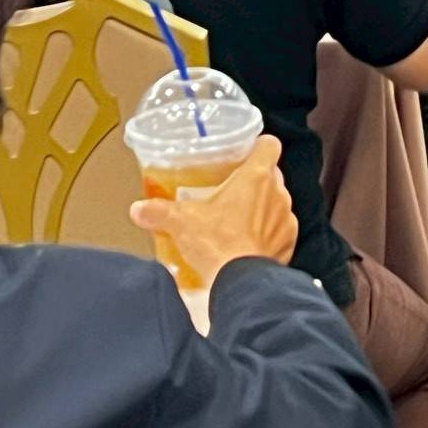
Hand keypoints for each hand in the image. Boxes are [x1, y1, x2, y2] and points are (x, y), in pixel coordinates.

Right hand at [131, 135, 297, 289]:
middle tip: (231, 191)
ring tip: (238, 221)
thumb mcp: (181, 222)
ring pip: (277, 202)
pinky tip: (249, 244)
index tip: (245, 153)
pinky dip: (269, 234)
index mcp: (257, 176)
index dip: (259, 146)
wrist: (241, 282)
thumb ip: (159, 211)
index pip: (270, 145)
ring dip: (263, 208)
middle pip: (271, 174)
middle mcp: (278, 193)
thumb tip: (139, 209)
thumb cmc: (217, 244)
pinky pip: (281, 230)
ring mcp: (287, 218)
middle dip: (255, 181)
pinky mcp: (289, 242)